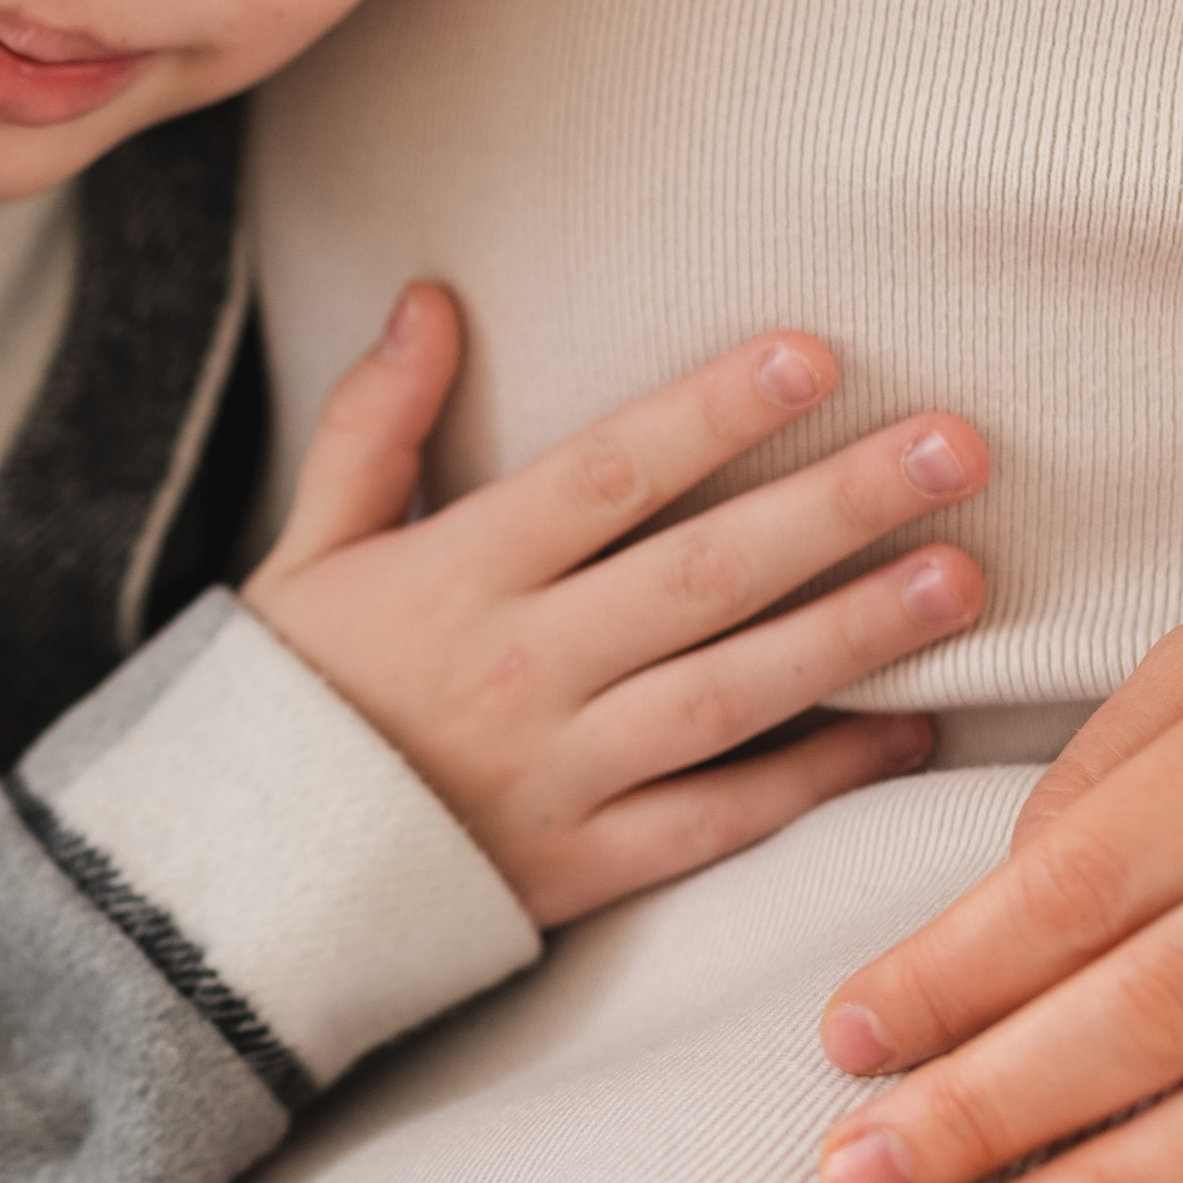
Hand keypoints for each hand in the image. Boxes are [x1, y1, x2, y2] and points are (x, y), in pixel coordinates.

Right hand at [244, 287, 987, 928]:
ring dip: (854, 633)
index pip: (607, 474)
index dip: (712, 410)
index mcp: (457, 574)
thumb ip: (374, 423)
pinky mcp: (582, 869)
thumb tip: (430, 296)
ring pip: (731, 693)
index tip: (817, 354)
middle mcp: (521, 668)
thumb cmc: (280, 698)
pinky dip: (815, 781)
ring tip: (960, 581)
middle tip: (957, 448)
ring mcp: (559, 775)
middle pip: (701, 572)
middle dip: (835, 505)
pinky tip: (908, 734)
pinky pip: (718, 821)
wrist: (221, 886)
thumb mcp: (305, 546)